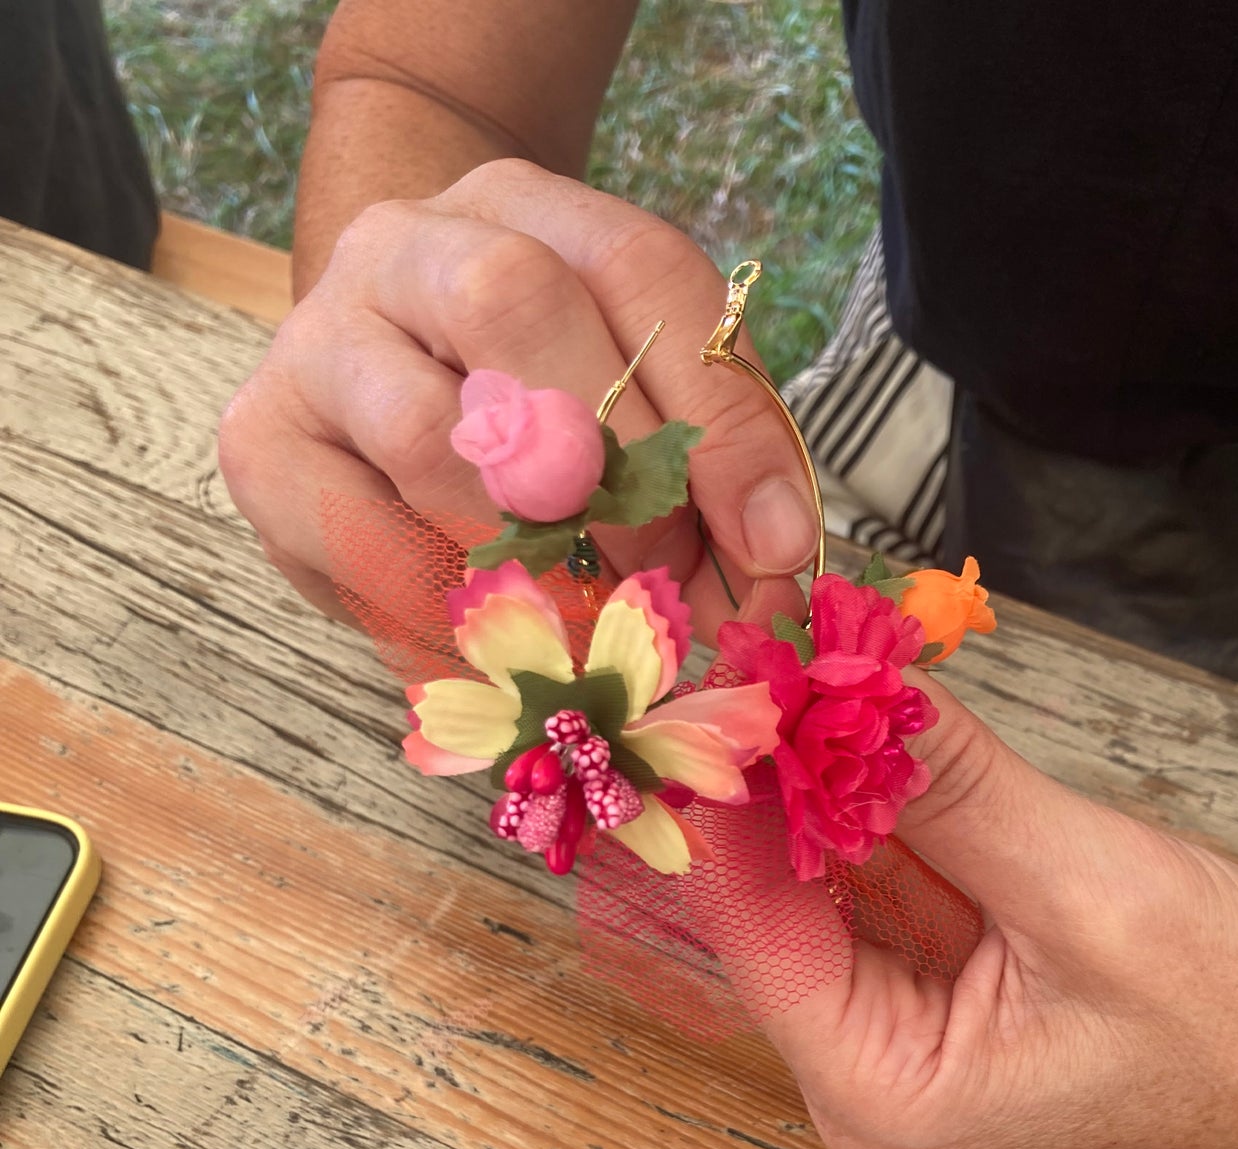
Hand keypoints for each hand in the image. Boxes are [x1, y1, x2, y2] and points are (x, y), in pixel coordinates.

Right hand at [218, 159, 814, 635]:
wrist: (367, 396)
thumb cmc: (522, 414)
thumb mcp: (629, 414)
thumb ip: (705, 477)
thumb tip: (769, 580)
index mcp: (525, 209)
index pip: (641, 273)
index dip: (718, 416)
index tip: (773, 543)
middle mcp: (408, 245)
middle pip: (515, 302)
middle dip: (610, 466)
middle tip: (657, 576)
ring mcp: (319, 338)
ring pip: (429, 437)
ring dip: (527, 555)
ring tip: (579, 623)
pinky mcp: (261, 444)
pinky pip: (362, 542)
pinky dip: (447, 616)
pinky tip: (493, 647)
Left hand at [760, 685, 1237, 1148]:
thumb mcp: (1090, 892)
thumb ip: (957, 793)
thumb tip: (854, 687)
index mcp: (885, 1093)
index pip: (759, 934)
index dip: (730, 804)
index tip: (716, 686)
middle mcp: (870, 1060)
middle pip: (777, 897)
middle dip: (771, 773)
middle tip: (753, 645)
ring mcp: (902, 1006)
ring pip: (825, 862)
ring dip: (820, 761)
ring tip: (796, 650)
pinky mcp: (940, 952)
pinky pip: (885, 852)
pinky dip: (879, 778)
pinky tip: (860, 697)